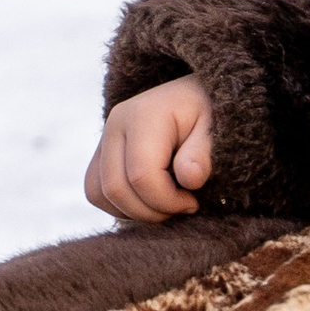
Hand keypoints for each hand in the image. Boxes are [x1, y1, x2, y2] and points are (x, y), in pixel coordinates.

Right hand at [86, 78, 213, 222]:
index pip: (142, 176)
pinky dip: (122, 207)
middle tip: (181, 206)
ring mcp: (103, 140)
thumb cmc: (204, 114)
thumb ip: (202, 153)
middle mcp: (115, 126)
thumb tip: (190, 179)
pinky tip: (150, 201)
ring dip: (134, 212)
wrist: (188, 98)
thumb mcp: (212, 128)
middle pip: (116, 189)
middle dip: (151, 211)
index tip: (192, 202)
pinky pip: (97, 193)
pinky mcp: (100, 155)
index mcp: (143, 116)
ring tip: (166, 203)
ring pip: (100, 194)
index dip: (167, 201)